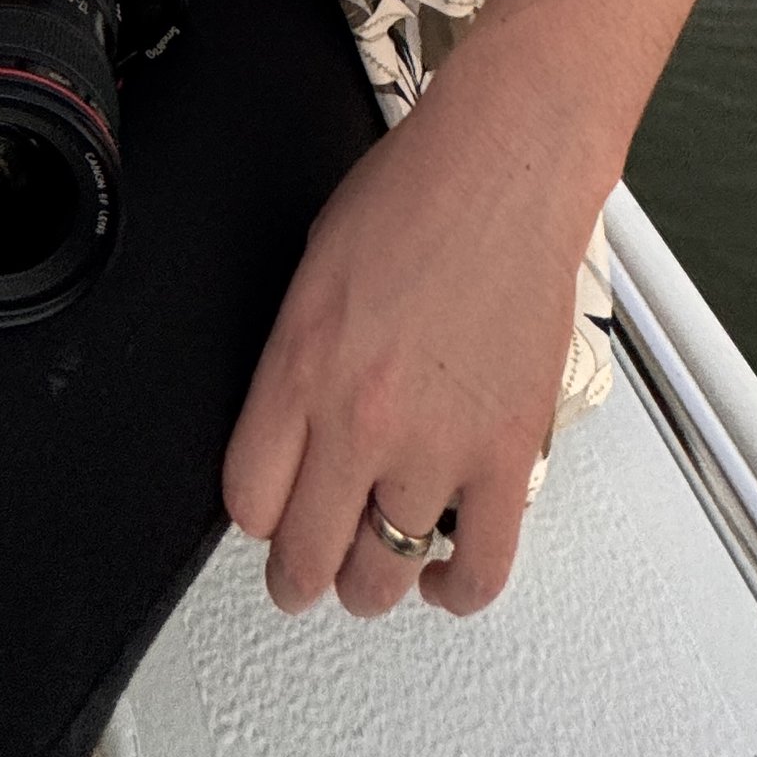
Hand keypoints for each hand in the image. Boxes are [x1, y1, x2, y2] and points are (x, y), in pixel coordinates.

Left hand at [221, 75, 591, 620]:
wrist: (503, 168)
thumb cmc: (414, 194)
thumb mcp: (311, 272)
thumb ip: (295, 364)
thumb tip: (290, 431)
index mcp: (299, 368)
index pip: (249, 500)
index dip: (257, 517)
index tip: (269, 514)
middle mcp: (361, 420)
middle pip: (307, 556)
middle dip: (298, 578)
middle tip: (303, 576)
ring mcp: (437, 446)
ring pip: (385, 574)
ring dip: (372, 584)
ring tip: (371, 572)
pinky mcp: (508, 456)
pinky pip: (480, 568)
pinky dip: (456, 588)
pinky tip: (442, 576)